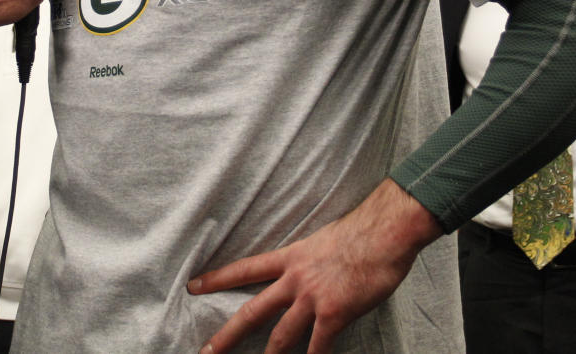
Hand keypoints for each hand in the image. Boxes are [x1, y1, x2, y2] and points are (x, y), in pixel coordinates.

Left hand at [187, 179, 442, 353]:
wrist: (382, 233)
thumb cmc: (359, 233)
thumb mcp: (321, 241)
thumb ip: (308, 261)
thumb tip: (307, 272)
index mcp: (290, 258)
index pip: (245, 269)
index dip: (217, 279)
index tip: (193, 287)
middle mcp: (295, 279)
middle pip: (253, 311)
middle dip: (228, 334)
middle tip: (206, 351)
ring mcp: (313, 298)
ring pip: (281, 336)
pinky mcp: (334, 314)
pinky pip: (318, 346)